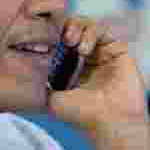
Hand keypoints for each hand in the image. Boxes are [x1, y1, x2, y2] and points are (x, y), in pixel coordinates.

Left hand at [47, 16, 149, 149]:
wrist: (111, 123)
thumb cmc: (83, 116)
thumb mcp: (53, 100)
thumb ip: (43, 82)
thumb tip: (31, 67)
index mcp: (71, 68)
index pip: (59, 41)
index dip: (51, 34)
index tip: (44, 38)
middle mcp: (87, 59)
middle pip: (73, 28)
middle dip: (64, 26)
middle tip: (61, 37)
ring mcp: (103, 53)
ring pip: (88, 25)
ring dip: (77, 27)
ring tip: (71, 41)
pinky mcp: (118, 50)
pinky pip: (104, 30)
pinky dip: (91, 33)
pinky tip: (84, 49)